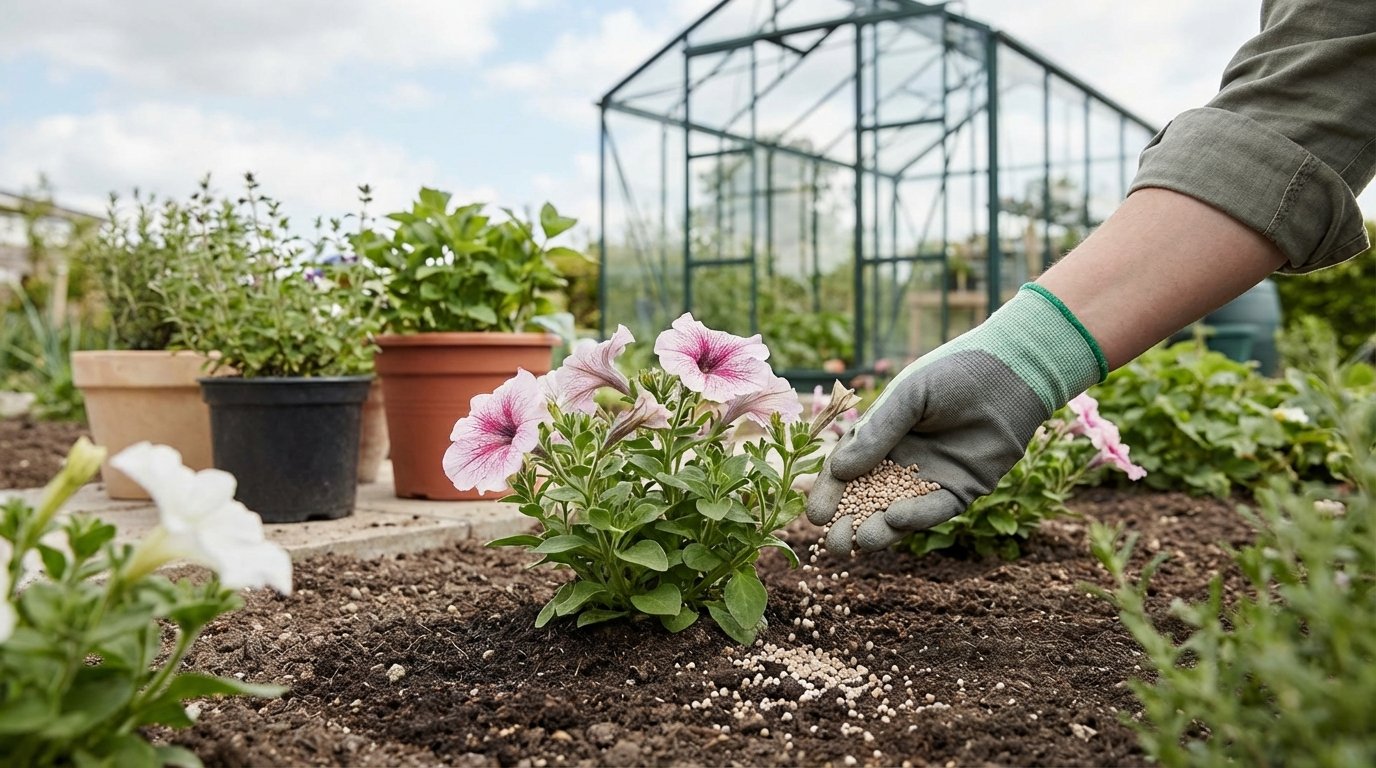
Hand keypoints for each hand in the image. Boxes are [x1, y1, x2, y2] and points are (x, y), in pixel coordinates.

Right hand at [805, 353, 1046, 553]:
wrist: (1009, 374)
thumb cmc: (953, 375)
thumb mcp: (907, 398)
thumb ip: (876, 433)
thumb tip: (840, 470)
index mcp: (881, 438)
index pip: (846, 471)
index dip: (830, 493)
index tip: (814, 515)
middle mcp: (902, 462)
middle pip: (867, 500)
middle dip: (848, 523)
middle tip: (832, 544)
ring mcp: (931, 479)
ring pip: (898, 512)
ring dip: (878, 529)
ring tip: (858, 542)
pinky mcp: (962, 491)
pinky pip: (935, 510)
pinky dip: (915, 517)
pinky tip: (894, 520)